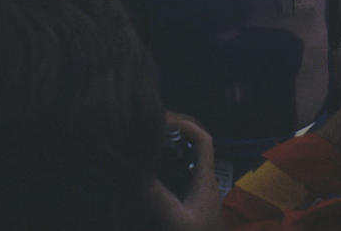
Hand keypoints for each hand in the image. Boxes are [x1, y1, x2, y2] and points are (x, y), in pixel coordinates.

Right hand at [146, 114, 223, 230]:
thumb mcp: (177, 221)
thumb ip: (157, 199)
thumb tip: (134, 175)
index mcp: (205, 181)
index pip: (204, 142)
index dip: (187, 126)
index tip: (164, 120)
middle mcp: (206, 182)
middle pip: (197, 146)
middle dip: (176, 133)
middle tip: (151, 130)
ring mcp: (201, 193)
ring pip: (190, 160)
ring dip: (173, 149)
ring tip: (148, 145)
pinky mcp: (195, 204)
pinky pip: (185, 175)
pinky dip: (170, 166)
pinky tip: (153, 172)